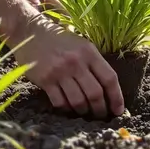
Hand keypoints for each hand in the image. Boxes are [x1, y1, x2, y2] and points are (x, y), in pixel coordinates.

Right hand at [9, 14, 124, 117]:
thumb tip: (108, 89)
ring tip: (85, 112)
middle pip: (95, 94)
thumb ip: (94, 63)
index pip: (109, 78)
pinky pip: (60, 102)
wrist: (30, 32)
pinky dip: (66, 108)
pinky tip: (68, 107)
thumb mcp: (81, 44)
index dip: (116, 97)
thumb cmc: (60, 40)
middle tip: (101, 116)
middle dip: (100, 109)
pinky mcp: (45, 80)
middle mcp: (76, 62)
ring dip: (83, 111)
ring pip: (78, 101)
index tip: (118, 110)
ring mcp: (60, 71)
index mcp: (89, 52)